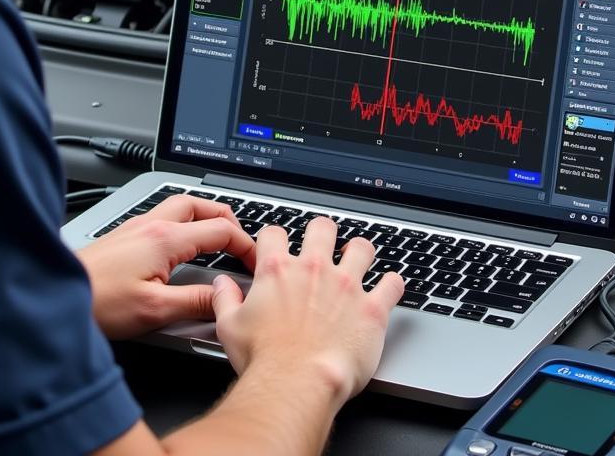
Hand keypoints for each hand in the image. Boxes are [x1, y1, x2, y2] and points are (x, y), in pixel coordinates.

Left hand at [77, 195, 255, 339]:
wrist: (56, 294)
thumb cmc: (97, 302)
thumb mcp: (155, 311)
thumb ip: (195, 303)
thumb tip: (223, 300)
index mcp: (166, 239)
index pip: (221, 229)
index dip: (245, 244)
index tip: (255, 261)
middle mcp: (151, 224)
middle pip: (200, 204)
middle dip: (227, 217)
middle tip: (240, 238)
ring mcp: (136, 226)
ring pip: (180, 206)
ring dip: (203, 215)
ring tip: (216, 234)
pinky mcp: (124, 235)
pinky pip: (163, 216)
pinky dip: (183, 222)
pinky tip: (180, 242)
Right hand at [212, 217, 403, 407]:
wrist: (296, 386)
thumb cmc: (264, 361)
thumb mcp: (228, 327)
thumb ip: (224, 299)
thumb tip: (221, 285)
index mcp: (278, 270)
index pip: (275, 233)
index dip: (275, 239)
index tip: (278, 248)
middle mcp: (313, 270)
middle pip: (322, 228)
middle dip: (322, 233)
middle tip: (322, 245)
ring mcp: (346, 286)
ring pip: (361, 247)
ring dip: (360, 251)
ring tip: (358, 257)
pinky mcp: (372, 309)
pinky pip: (392, 284)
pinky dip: (393, 283)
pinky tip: (390, 285)